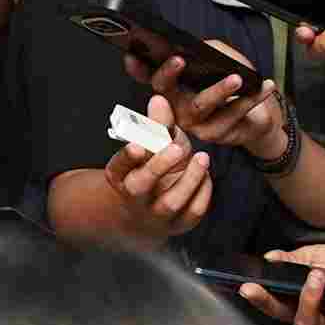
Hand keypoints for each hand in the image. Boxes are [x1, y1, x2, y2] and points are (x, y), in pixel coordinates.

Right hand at [103, 95, 212, 237]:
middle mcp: (135, 197)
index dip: (127, 157)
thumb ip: (158, 124)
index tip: (138, 146)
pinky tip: (206, 176)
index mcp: (121, 174)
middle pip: (141, 186)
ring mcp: (156, 214)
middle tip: (177, 148)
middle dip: (159, 166)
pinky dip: (202, 192)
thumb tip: (159, 100)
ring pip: (170, 202)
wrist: (156, 206)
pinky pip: (192, 212)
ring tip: (203, 157)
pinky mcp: (178, 225)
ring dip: (189, 179)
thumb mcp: (157, 143)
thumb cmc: (156, 165)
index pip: (118, 166)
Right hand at [127, 44, 287, 159]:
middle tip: (179, 59)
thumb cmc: (234, 88)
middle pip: (166, 91)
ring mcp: (196, 123)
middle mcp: (178, 108)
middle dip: (169, 74)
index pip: (151, 77)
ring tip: (236, 78)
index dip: (138, 69)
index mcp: (175, 90)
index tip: (131, 56)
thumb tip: (201, 48)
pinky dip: (252, 98)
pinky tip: (265, 85)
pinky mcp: (217, 133)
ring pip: (200, 105)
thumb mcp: (221, 61)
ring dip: (219, 90)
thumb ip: (209, 51)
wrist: (258, 121)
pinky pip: (233, 114)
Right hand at [241, 245, 324, 324]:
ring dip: (313, 299)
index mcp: (301, 300)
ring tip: (320, 276)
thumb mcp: (324, 257)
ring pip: (313, 324)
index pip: (274, 303)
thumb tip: (270, 258)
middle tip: (272, 282)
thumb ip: (297, 259)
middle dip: (277, 303)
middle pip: (288, 318)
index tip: (245, 287)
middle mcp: (314, 318)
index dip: (258, 298)